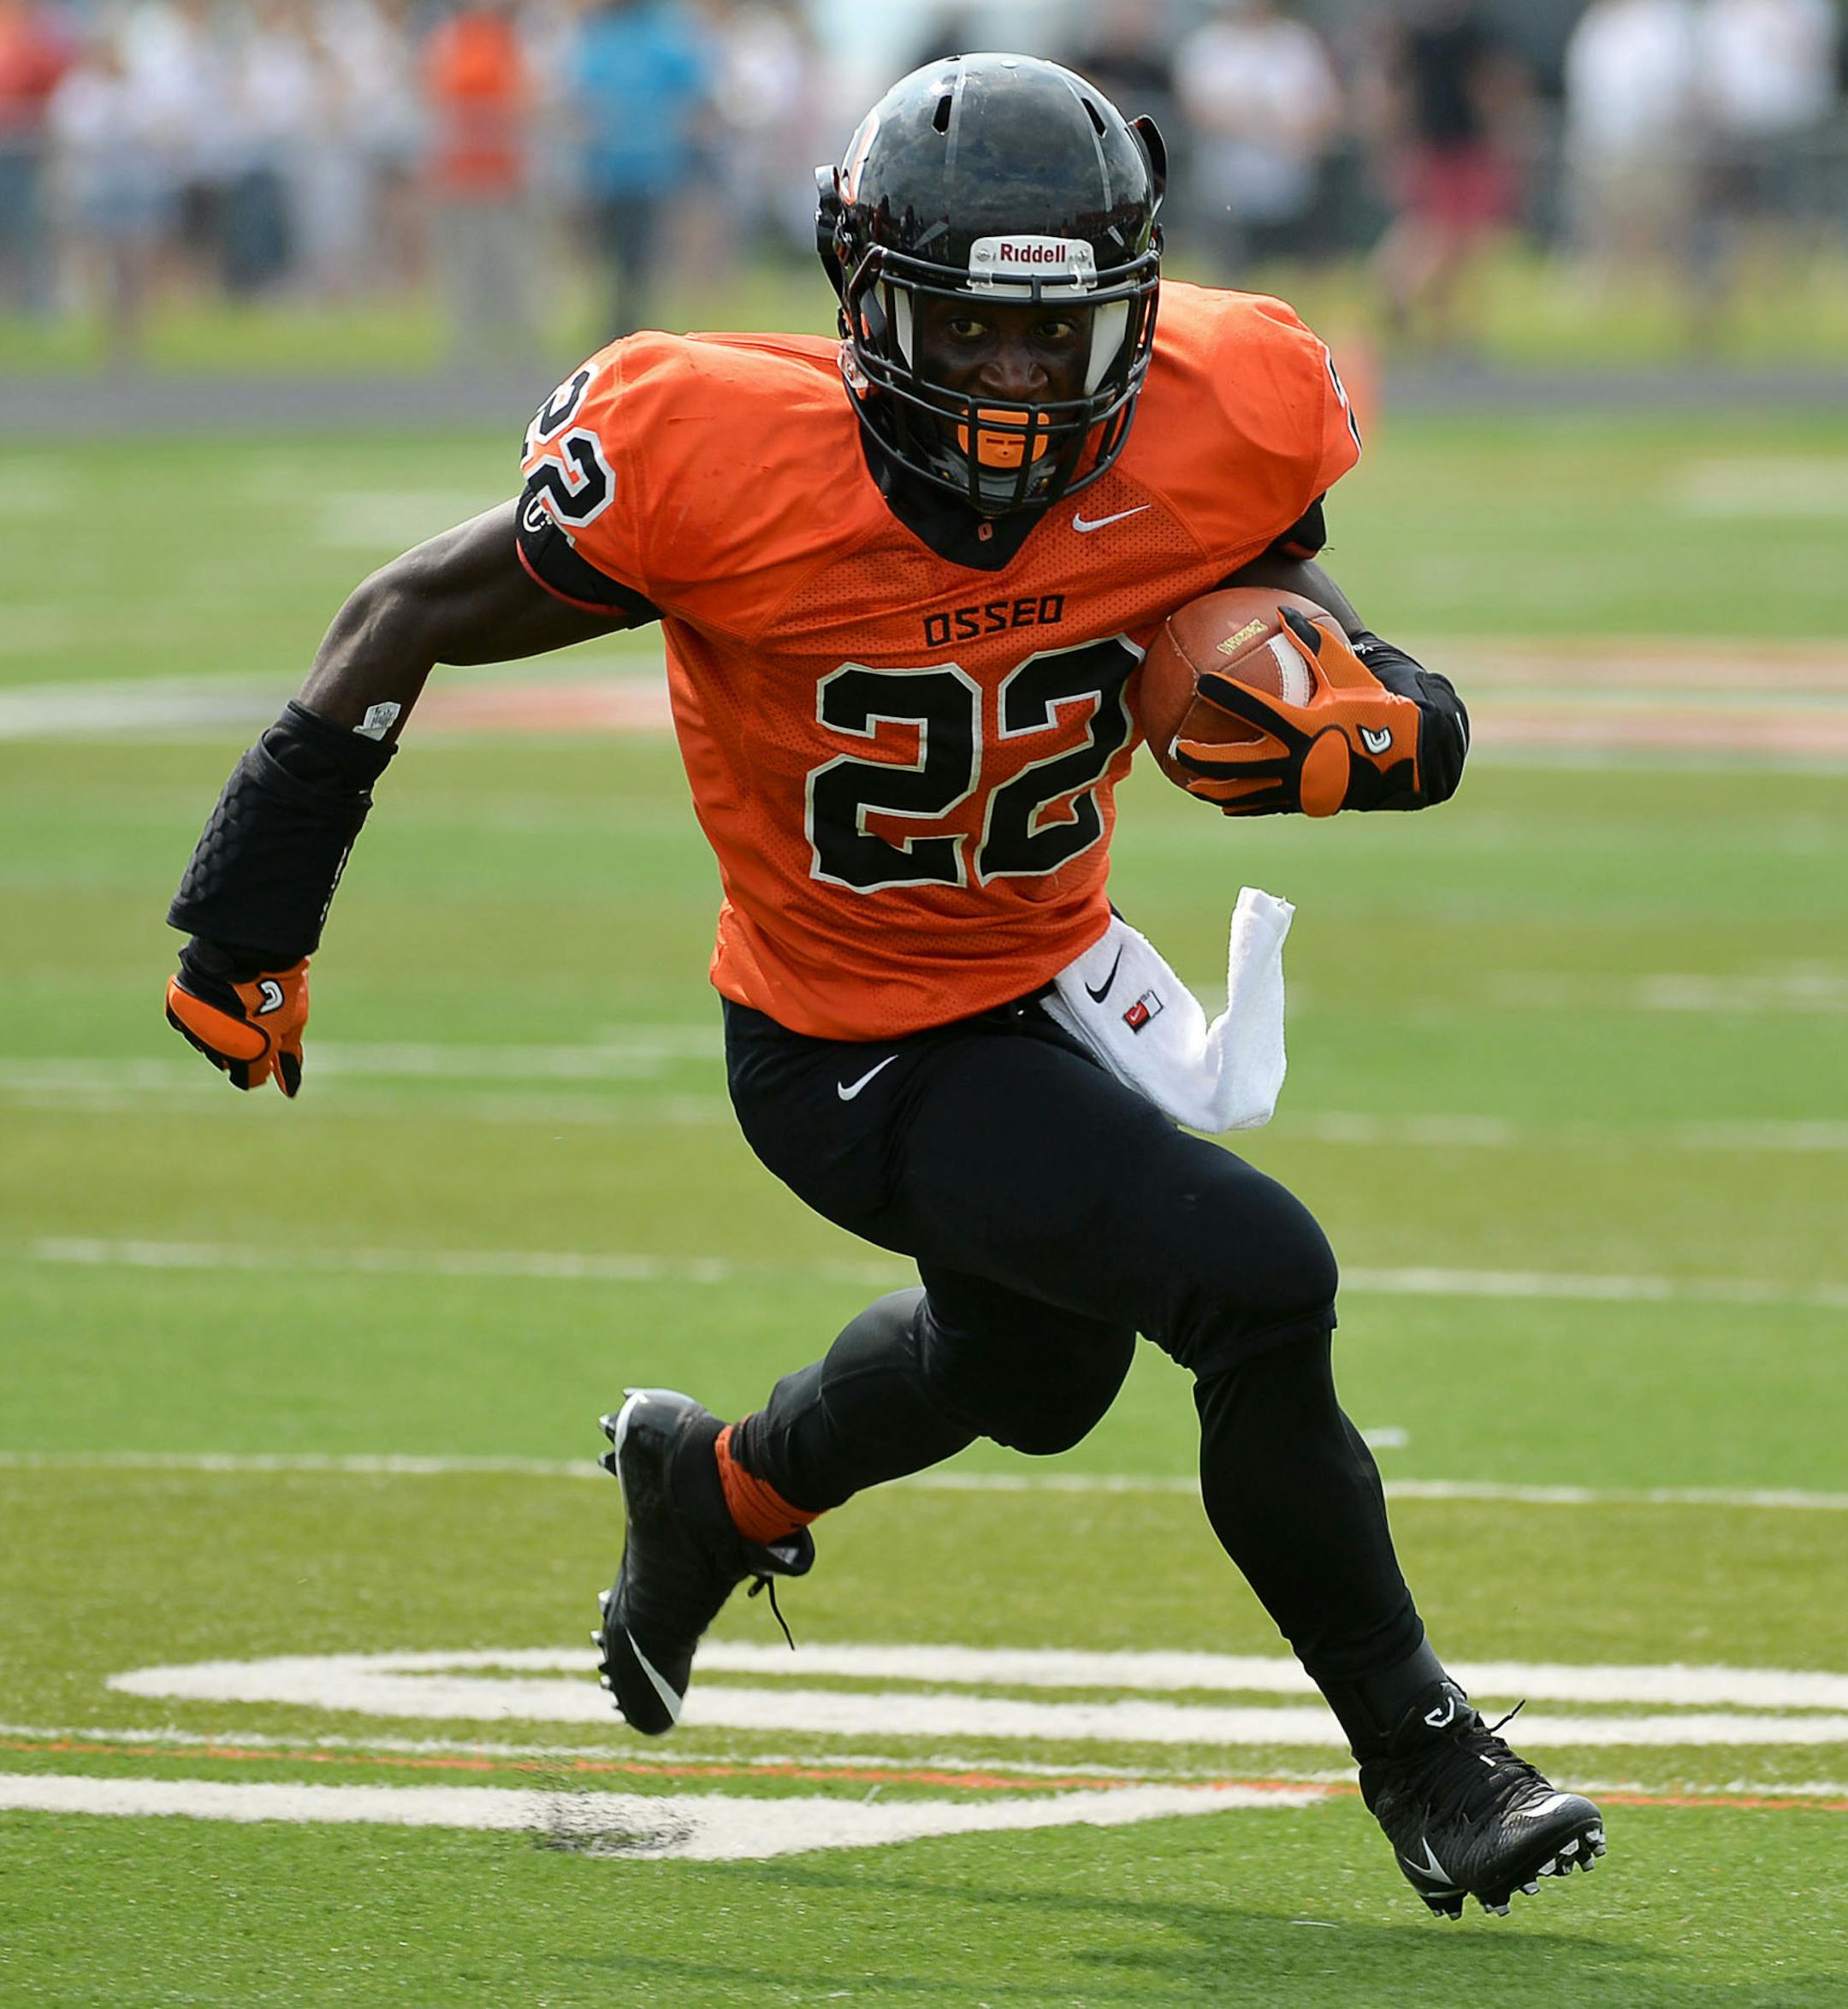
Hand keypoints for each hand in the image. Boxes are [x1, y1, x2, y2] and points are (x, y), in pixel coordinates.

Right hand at [165, 943, 308, 1096]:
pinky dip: (198, 1014)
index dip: (262, 1065)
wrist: (251, 945)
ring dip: (218, 1030)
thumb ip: (288, 1058)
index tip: (267, 1046)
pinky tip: (215, 998)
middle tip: (253, 1016)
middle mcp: (219, 1048)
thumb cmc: (281, 985)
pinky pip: (185, 1021)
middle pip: (227, 1062)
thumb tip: (289, 1091)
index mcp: (250, 1056)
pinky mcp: (179, 1007)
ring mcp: (196, 1027)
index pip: (251, 1079)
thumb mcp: (294, 1023)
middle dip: (240, 1047)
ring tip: (236, 1002)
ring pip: (206, 1042)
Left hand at [1174, 609, 1423, 816]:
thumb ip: (1316, 644)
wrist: (1408, 759)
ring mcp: (1300, 786)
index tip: (1201, 683)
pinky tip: (1222, 801)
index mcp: (1307, 725)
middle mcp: (1298, 759)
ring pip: (1246, 790)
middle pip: (1238, 762)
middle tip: (1176, 747)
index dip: (1227, 694)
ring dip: (1214, 787)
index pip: (1257, 708)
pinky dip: (1242, 803)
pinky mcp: (1305, 803)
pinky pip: (1265, 804)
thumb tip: (1285, 612)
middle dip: (1203, 757)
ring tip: (1188, 783)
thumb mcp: (1350, 674)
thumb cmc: (1377, 709)